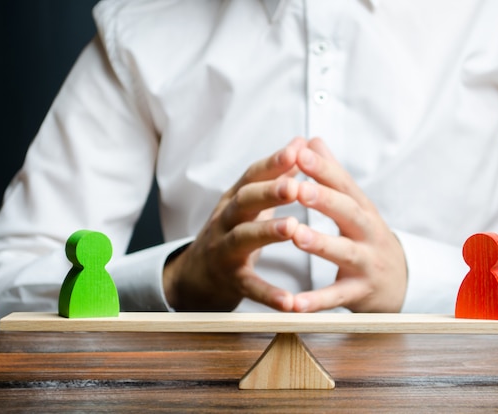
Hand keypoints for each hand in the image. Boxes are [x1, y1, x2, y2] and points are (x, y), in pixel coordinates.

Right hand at [163, 138, 306, 311]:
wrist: (196, 274)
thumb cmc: (233, 230)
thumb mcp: (249, 201)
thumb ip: (275, 175)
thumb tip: (300, 142)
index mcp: (235, 199)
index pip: (252, 175)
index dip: (273, 162)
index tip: (297, 150)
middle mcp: (226, 220)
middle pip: (244, 201)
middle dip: (269, 192)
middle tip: (295, 187)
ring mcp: (225, 250)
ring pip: (243, 238)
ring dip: (267, 232)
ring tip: (293, 227)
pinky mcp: (230, 280)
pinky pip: (249, 286)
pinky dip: (268, 294)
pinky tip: (289, 302)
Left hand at [291, 137, 407, 312]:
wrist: (401, 282)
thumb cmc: (367, 237)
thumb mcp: (354, 205)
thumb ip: (331, 174)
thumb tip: (311, 140)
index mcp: (361, 208)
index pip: (342, 183)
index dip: (322, 168)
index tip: (299, 152)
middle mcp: (367, 232)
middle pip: (348, 212)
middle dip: (324, 200)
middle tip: (297, 188)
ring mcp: (366, 263)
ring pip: (344, 252)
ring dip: (320, 244)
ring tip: (296, 236)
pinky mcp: (360, 292)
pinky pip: (336, 297)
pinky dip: (316, 301)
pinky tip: (294, 303)